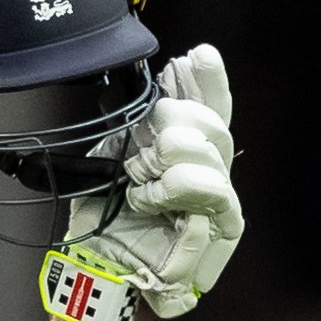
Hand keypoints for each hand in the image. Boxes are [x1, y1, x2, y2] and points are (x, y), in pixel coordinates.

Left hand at [65, 44, 244, 319]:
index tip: (196, 55)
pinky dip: (168, 195)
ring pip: (212, 161)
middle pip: (214, 128)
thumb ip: (143, 123)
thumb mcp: (117, 157)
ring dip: (168, 167)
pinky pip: (207, 198)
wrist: (100, 265)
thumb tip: (163, 79)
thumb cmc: (110, 216)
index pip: (214, 108)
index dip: (210, 82)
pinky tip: (145, 201)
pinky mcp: (219, 234)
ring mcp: (221, 205)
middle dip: (174, 126)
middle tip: (141, 151)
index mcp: (193, 153)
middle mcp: (215, 175)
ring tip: (140, 183)